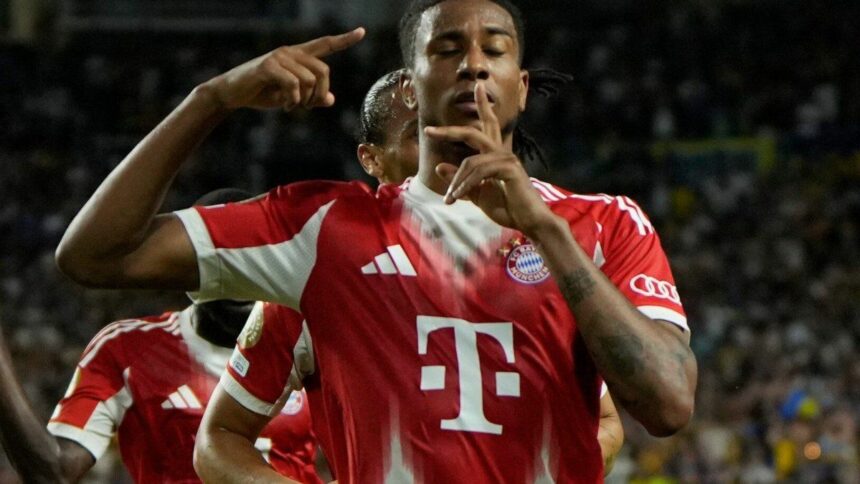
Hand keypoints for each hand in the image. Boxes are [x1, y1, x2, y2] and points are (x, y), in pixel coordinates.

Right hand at [204, 27, 364, 110]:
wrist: (233, 94)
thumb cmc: (262, 93)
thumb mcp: (290, 98)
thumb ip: (311, 97)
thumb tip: (331, 100)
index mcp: (298, 56)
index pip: (325, 44)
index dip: (344, 40)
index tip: (362, 32)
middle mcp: (291, 52)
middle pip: (324, 71)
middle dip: (319, 94)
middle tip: (306, 107)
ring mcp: (279, 57)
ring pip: (310, 80)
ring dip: (304, 100)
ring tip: (292, 106)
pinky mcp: (268, 66)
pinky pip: (294, 84)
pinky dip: (293, 100)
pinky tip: (286, 105)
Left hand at [425, 83, 559, 235]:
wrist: (529, 222)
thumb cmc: (508, 208)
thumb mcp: (477, 194)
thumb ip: (460, 181)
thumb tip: (439, 166)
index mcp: (495, 155)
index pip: (488, 125)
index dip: (482, 106)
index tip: (476, 88)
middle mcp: (502, 152)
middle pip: (474, 133)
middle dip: (450, 131)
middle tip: (428, 130)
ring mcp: (507, 159)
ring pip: (471, 161)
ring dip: (456, 182)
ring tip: (450, 198)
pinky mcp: (509, 168)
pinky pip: (479, 171)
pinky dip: (466, 184)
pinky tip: (459, 197)